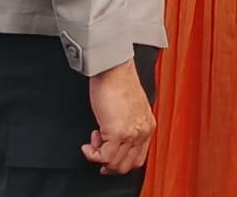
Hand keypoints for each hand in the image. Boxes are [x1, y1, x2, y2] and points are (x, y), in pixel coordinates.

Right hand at [83, 59, 153, 174]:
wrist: (115, 70)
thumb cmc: (119, 83)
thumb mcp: (131, 107)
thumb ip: (129, 123)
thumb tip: (114, 138)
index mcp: (148, 125)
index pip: (138, 158)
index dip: (121, 163)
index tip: (108, 160)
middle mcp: (143, 132)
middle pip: (127, 165)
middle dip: (108, 164)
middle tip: (97, 152)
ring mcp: (131, 134)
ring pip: (115, 164)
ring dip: (99, 157)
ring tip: (93, 142)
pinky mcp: (117, 132)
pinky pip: (104, 157)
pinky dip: (93, 154)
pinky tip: (89, 143)